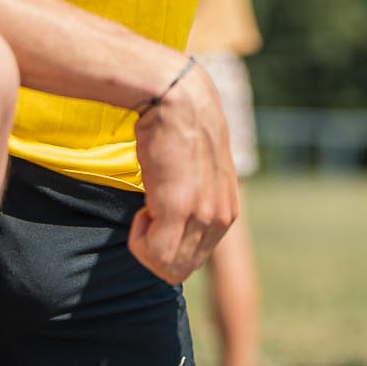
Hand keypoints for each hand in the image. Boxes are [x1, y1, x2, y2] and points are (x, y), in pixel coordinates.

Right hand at [128, 62, 239, 283]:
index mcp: (227, 211)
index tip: (157, 215)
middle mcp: (221, 217)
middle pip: (182, 269)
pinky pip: (155, 253)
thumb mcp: (199, 170)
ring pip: (168, 266)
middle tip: (146, 216)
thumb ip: (197, 196)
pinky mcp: (179, 208)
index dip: (168, 245)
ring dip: (145, 244)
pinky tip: (141, 208)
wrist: (176, 96)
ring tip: (145, 208)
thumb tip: (173, 215)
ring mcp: (203, 214)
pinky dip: (138, 239)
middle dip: (155, 252)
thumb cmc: (179, 128)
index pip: (196, 258)